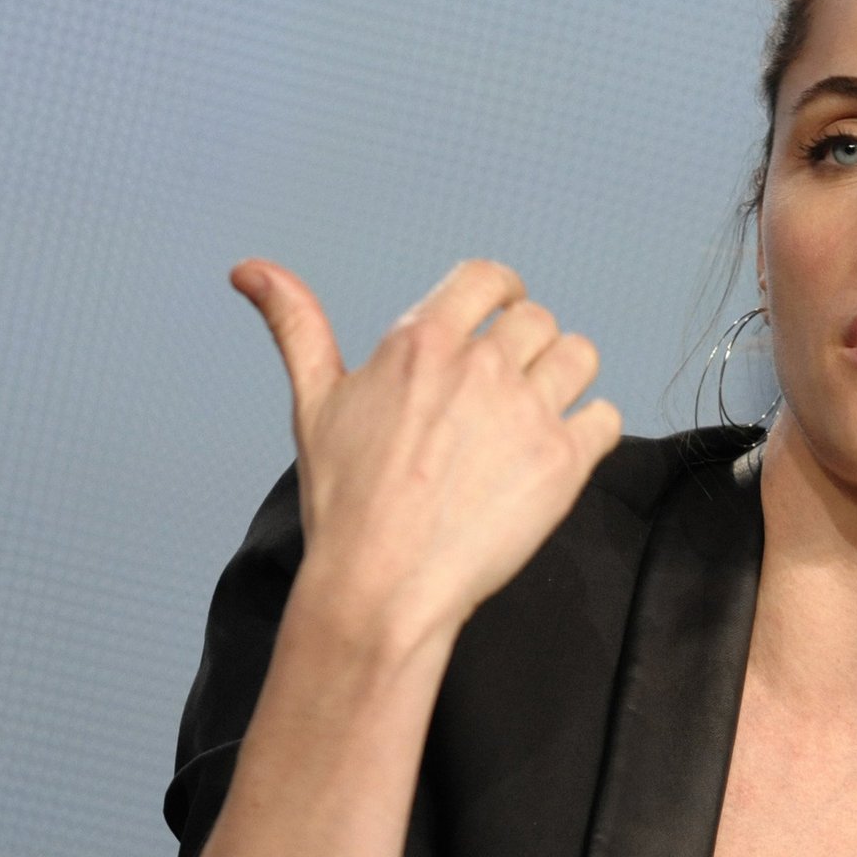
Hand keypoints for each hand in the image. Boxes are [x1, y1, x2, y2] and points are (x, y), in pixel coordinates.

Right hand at [230, 257, 621, 649]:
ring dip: (566, 378)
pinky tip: (559, 453)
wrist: (382, 586)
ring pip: (580, 357)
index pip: (487, 278)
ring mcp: (527, 412)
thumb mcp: (314, 403)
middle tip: (509, 389)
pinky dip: (592, 429)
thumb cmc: (345, 503)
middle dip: (528, 347)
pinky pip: (606, 417)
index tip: (503, 312)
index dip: (502, 291)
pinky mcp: (562, 462)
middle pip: (537, 320)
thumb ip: (296, 325)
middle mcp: (482, 366)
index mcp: (423, 342)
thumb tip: (251, 270)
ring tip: (538, 414)